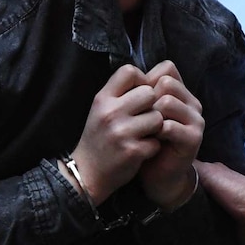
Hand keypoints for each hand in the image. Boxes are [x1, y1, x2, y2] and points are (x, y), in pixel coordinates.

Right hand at [69, 64, 163, 204]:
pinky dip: (153, 146)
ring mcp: (121, 132)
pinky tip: (142, 149)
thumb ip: (120, 93)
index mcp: (102, 99)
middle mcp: (110, 113)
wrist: (86, 173)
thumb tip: (149, 77)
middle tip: (145, 117)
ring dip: (155, 127)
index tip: (139, 95)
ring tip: (144, 134)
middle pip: (149, 93)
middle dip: (152, 105)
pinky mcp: (132, 151)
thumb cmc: (98, 138)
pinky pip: (157, 141)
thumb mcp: (100, 110)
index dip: (141, 80)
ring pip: (157, 117)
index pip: (129, 71)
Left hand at [138, 61, 204, 208]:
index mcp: (182, 93)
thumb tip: (133, 72)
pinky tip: (151, 140)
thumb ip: (145, 91)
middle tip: (141, 117)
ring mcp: (196, 120)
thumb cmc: (147, 140)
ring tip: (146, 129)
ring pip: (167, 101)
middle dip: (148, 98)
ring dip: (150, 115)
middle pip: (167, 82)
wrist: (158, 174)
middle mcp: (193, 103)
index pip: (167, 68)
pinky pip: (169, 125)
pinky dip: (155, 132)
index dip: (147, 80)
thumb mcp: (145, 111)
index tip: (137, 100)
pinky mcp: (194, 138)